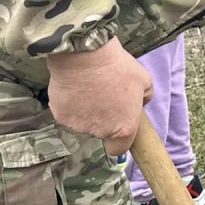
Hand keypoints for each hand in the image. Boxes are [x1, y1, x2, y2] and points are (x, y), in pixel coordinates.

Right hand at [45, 37, 152, 156]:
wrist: (85, 54)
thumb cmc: (116, 66)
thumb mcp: (144, 81)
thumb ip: (144, 99)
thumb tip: (139, 103)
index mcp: (124, 128)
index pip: (119, 149)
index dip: (118, 139)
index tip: (118, 126)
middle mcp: (100, 132)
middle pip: (100, 132)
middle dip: (103, 117)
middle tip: (104, 95)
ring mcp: (78, 125)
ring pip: (83, 122)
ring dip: (86, 110)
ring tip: (89, 88)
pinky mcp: (60, 116)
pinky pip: (67, 113)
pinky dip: (70, 103)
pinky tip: (75, 87)